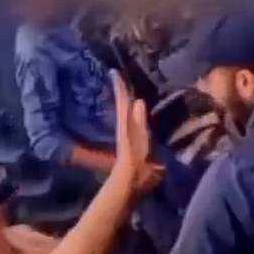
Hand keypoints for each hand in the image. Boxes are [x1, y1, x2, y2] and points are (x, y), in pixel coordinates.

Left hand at [113, 72, 161, 194]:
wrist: (131, 181)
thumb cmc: (136, 161)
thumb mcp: (140, 140)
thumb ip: (140, 121)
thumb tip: (138, 101)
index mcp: (126, 123)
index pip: (122, 101)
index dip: (119, 87)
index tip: (114, 72)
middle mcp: (125, 125)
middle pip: (122, 104)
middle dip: (121, 90)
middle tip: (120, 75)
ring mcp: (128, 133)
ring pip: (126, 112)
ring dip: (127, 100)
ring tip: (128, 88)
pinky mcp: (133, 141)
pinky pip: (132, 120)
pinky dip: (134, 112)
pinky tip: (138, 111)